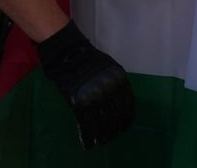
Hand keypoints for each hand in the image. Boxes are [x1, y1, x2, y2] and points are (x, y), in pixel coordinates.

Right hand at [37, 21, 134, 148]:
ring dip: (101, 136)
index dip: (126, 121)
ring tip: (99, 143)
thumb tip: (119, 105)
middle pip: (114, 117)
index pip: (128, 106)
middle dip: (112, 131)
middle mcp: (109, 90)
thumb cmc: (89, 60)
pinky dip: (88, 136)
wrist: (68, 53)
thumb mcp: (109, 68)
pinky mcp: (79, 102)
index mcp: (119, 80)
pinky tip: (88, 143)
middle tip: (109, 139)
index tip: (123, 129)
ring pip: (101, 123)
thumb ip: (116, 85)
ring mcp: (94, 96)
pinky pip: (86, 124)